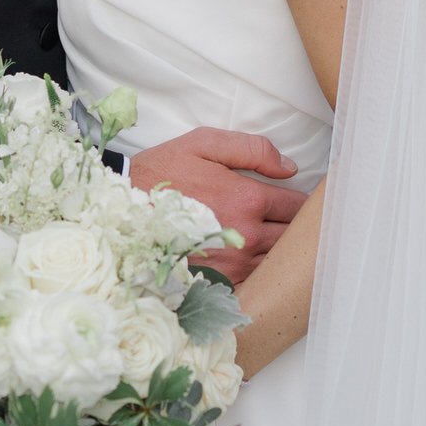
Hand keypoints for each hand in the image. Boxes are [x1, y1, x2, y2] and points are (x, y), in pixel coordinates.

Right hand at [129, 128, 303, 283]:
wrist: (122, 214)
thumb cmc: (162, 174)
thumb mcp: (202, 143)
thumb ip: (252, 149)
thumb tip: (290, 167)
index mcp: (248, 200)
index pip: (298, 206)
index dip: (302, 201)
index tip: (298, 199)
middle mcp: (247, 236)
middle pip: (294, 236)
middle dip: (295, 226)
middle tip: (286, 218)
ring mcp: (235, 264)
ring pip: (279, 259)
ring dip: (280, 249)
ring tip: (269, 236)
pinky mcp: (221, 282)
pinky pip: (258, 279)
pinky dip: (261, 269)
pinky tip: (251, 258)